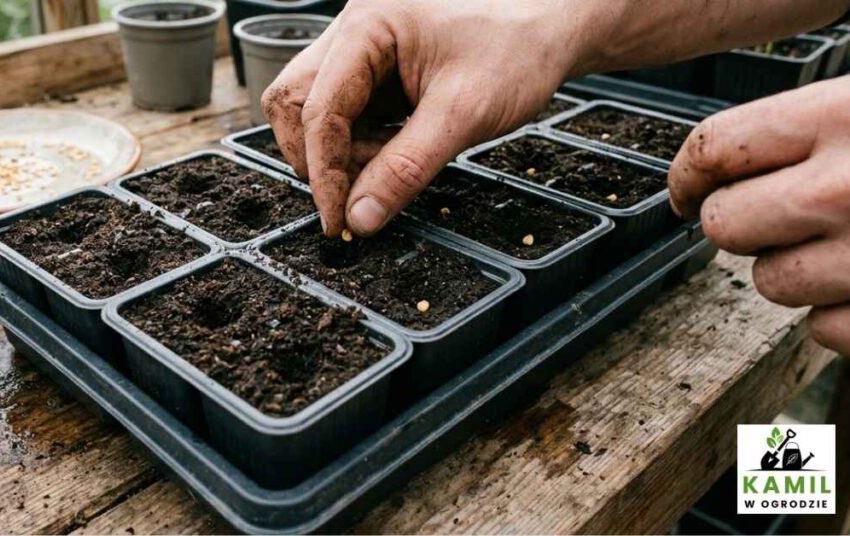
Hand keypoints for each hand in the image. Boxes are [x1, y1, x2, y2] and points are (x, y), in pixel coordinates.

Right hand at [262, 0, 582, 236]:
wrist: (555, 24)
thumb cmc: (518, 49)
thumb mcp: (463, 115)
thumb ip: (406, 169)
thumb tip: (359, 218)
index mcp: (368, 26)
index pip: (318, 108)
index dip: (323, 171)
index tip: (337, 219)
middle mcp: (354, 29)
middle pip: (294, 101)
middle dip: (317, 157)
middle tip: (352, 198)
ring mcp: (361, 46)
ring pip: (313, 107)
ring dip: (337, 151)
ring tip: (384, 170)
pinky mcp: (376, 66)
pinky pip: (344, 109)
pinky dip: (357, 142)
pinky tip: (392, 153)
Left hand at [669, 77, 849, 355]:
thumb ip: (808, 129)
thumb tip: (721, 163)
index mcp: (841, 117)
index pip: (714, 147)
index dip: (689, 175)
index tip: (686, 192)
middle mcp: (846, 188)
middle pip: (724, 224)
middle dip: (742, 224)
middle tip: (782, 216)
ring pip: (770, 283)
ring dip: (795, 269)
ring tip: (848, 244)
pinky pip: (824, 330)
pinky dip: (844, 313)